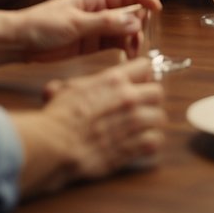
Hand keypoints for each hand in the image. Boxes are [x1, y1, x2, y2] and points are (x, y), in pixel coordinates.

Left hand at [11, 0, 160, 61]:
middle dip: (140, 23)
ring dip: (133, 38)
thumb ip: (106, 23)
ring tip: (133, 51)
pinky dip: (124, 48)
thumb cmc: (41, 24)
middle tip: (140, 38)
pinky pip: (115, 43)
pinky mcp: (92, 43)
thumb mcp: (75, 23)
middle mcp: (99, 9)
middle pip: (130, 11)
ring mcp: (97, 26)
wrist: (19, 42)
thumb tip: (134, 21)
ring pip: (125, 29)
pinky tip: (127, 55)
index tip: (158, 9)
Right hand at [15, 57, 165, 194]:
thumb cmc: (58, 117)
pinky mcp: (133, 146)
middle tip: (140, 108)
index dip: (142, 75)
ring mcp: (133, 122)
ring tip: (139, 128)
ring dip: (150, 123)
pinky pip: (155, 141)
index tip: (138, 83)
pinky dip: (149, 143)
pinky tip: (139, 144)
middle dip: (150, 100)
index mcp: (114, 80)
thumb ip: (80, 85)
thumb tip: (63, 86)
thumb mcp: (68, 90)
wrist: (54, 145)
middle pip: (157, 92)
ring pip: (159, 117)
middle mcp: (128, 98)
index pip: (145, 66)